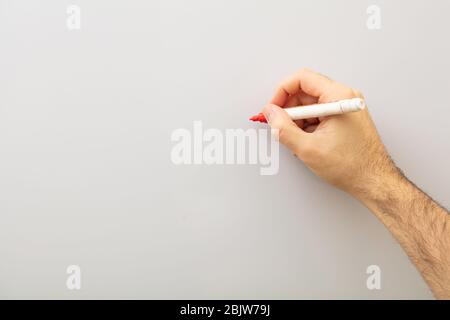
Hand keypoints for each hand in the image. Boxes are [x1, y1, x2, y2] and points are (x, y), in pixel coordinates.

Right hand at [262, 68, 396, 197]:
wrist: (373, 181)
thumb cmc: (352, 165)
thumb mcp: (308, 148)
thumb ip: (283, 128)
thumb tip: (270, 114)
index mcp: (338, 96)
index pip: (302, 79)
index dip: (282, 92)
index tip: (272, 108)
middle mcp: (344, 97)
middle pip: (305, 92)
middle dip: (289, 110)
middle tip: (279, 126)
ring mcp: (344, 108)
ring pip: (310, 105)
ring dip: (298, 121)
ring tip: (298, 141)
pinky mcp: (344, 119)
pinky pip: (319, 115)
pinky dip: (307, 127)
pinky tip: (307, 143)